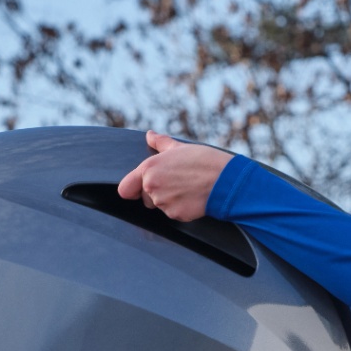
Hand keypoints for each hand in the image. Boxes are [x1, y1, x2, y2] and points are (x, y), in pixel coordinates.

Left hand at [116, 130, 231, 221]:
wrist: (224, 179)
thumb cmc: (204, 160)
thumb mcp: (179, 148)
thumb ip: (160, 143)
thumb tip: (150, 135)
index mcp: (148, 169)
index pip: (125, 189)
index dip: (132, 189)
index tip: (138, 189)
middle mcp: (152, 188)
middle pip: (145, 198)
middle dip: (157, 193)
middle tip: (177, 181)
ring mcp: (163, 203)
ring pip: (160, 206)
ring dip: (170, 200)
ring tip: (188, 187)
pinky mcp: (175, 215)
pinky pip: (173, 214)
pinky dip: (181, 208)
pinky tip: (193, 197)